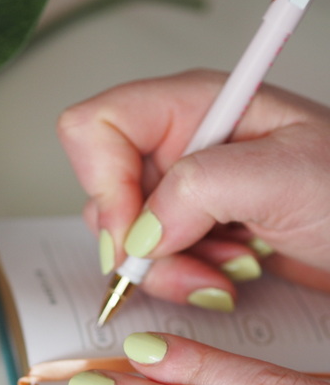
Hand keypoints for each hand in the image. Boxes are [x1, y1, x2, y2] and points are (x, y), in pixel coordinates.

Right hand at [57, 70, 329, 309]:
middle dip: (140, 243)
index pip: (97, 127)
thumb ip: (200, 189)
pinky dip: (181, 279)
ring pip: (123, 236)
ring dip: (167, 268)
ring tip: (224, 268)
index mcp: (193, 105)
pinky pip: (149, 260)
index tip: (133, 233)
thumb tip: (138, 230)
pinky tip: (225, 273)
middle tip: (188, 260)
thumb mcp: (287, 176)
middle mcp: (178, 144)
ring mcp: (181, 190)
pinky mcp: (188, 227)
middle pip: (104, 192)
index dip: (102, 181)